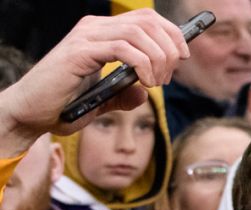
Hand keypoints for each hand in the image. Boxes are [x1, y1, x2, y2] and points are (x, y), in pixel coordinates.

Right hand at [0, 10, 186, 154]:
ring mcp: (86, 37)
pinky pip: (123, 48)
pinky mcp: (80, 51)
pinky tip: (146, 83)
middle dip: (169, 47)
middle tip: (169, 76)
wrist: (32, 113)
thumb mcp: (103, 101)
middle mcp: (94, 28)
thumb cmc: (64, 105)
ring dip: (158, 58)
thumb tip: (144, 93)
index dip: (171, 33)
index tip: (182, 57)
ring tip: (157, 83)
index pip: (145, 19)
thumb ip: (124, 94)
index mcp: (102, 33)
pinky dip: (143, 65)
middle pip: (147, 21)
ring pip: (138, 33)